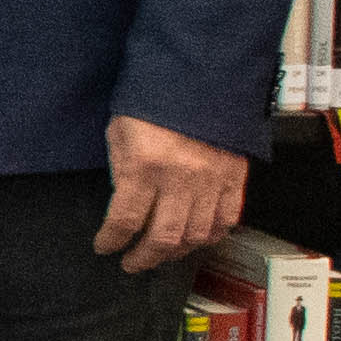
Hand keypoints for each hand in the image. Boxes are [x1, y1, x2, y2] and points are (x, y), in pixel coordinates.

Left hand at [96, 113, 244, 271]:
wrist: (199, 78)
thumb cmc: (153, 102)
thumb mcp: (120, 133)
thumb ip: (121, 171)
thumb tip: (124, 204)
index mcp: (145, 166)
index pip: (124, 220)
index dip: (111, 240)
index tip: (104, 246)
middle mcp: (180, 179)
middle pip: (163, 237)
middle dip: (143, 257)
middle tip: (131, 263)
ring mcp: (212, 180)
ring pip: (196, 235)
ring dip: (175, 252)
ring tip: (161, 253)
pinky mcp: (235, 177)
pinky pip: (227, 219)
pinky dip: (211, 236)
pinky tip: (196, 240)